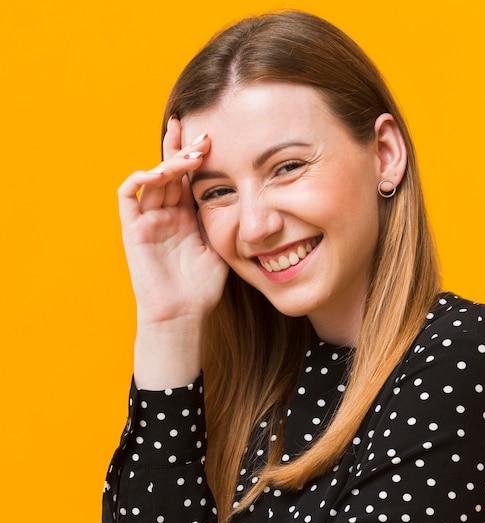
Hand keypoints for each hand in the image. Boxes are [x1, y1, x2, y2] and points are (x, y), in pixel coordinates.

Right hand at [118, 117, 228, 387]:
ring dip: (170, 163)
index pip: (187, 178)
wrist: (182, 314)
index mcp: (185, 217)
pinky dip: (141, 178)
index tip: (214, 139)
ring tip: (192, 156)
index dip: (195, 157)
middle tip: (202, 134)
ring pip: (152, 178)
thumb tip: (245, 196)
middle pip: (169, 171)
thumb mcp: (220, 247)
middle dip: (182, 150)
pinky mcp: (132, 229)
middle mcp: (165, 214)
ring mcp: (147, 220)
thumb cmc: (202, 288)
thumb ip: (223, 222)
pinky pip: (127, 194)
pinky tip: (161, 172)